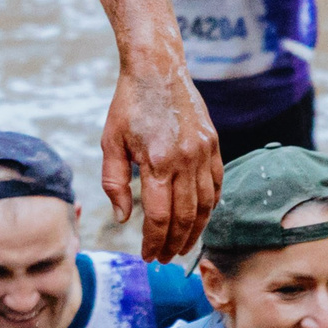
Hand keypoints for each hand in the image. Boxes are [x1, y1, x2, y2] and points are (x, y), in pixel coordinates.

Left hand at [100, 51, 220, 259]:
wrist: (158, 69)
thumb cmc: (128, 106)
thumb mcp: (110, 143)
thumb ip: (115, 183)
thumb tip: (123, 219)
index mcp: (157, 161)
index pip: (160, 216)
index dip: (154, 241)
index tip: (148, 256)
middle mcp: (185, 159)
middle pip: (185, 216)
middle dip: (175, 243)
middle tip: (165, 258)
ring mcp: (203, 152)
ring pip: (206, 204)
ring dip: (196, 230)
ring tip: (183, 246)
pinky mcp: (213, 144)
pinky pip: (217, 184)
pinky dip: (211, 206)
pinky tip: (201, 218)